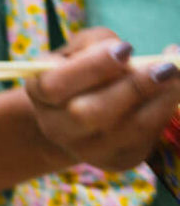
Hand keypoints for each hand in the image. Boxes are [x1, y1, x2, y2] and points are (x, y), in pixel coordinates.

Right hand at [25, 28, 179, 172]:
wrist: (76, 116)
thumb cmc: (79, 71)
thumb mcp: (78, 49)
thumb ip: (97, 44)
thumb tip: (125, 52)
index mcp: (40, 95)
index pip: (56, 85)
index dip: (92, 67)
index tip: (127, 48)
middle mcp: (57, 127)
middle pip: (92, 113)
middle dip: (134, 87)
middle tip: (166, 66)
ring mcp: (88, 150)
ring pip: (128, 129)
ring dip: (161, 101)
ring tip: (177, 74)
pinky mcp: (119, 161)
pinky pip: (146, 139)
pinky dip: (165, 112)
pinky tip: (174, 92)